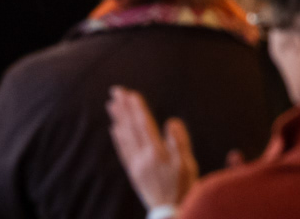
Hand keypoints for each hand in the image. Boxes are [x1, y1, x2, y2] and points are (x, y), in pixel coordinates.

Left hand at [106, 86, 198, 210]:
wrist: (170, 212)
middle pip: (131, 127)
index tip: (130, 93)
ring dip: (118, 119)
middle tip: (115, 91)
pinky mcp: (134, 172)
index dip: (137, 108)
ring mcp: (136, 165)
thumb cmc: (183, 187)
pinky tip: (114, 129)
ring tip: (111, 104)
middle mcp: (143, 157)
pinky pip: (123, 151)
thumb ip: (180, 141)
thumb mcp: (188, 164)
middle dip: (123, 108)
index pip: (144, 124)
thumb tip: (171, 121)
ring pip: (125, 137)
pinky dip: (118, 138)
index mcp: (156, 152)